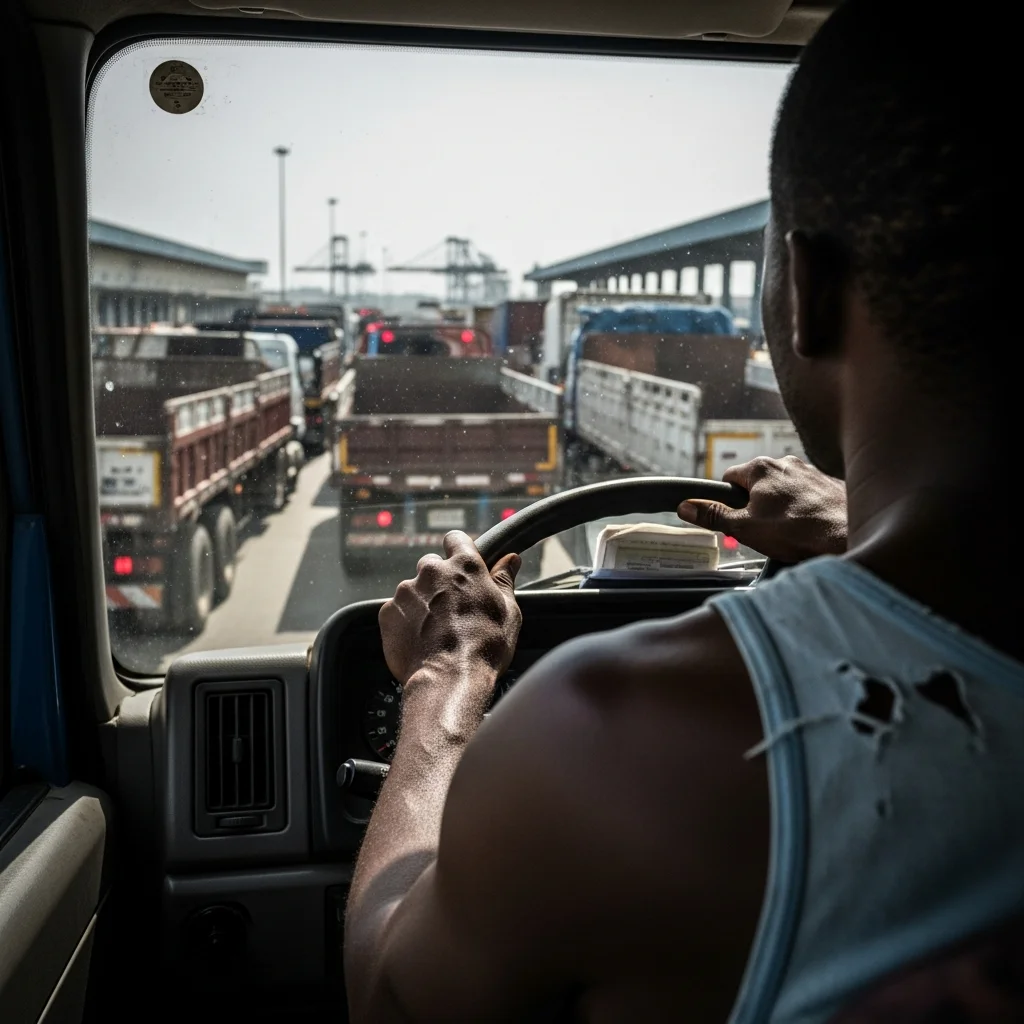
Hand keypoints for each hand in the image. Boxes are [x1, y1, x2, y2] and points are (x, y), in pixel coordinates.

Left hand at [379, 531, 521, 685]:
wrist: (449, 680)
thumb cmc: (485, 647)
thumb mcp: (508, 611)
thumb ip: (504, 580)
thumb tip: (510, 559)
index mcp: (464, 566)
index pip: (456, 539)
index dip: (458, 551)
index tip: (462, 566)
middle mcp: (431, 571)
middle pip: (432, 565)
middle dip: (439, 582)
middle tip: (452, 609)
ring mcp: (406, 591)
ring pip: (413, 590)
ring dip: (422, 604)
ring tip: (436, 632)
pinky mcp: (387, 612)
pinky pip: (397, 611)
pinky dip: (406, 622)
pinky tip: (420, 640)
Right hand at [677, 456, 846, 562]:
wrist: (848, 535)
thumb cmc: (797, 530)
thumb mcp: (744, 528)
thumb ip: (713, 516)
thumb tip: (686, 507)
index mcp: (760, 468)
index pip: (729, 478)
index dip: (727, 502)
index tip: (734, 519)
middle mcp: (786, 462)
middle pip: (757, 484)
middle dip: (755, 505)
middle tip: (762, 530)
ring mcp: (811, 471)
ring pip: (784, 489)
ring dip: (781, 507)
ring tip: (789, 532)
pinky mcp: (830, 484)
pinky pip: (808, 495)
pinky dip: (806, 508)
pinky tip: (810, 528)